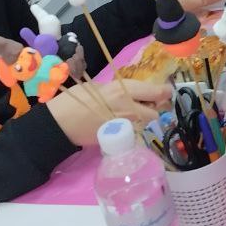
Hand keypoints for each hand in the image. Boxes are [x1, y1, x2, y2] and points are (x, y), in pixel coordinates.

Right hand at [49, 79, 168, 145]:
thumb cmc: (75, 99)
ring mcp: (126, 126)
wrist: (60, 124)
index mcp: (125, 90)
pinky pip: (134, 131)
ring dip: (144, 117)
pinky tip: (122, 123)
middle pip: (156, 111)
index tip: (165, 90)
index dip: (165, 91)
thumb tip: (131, 91)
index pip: (158, 92)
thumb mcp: (98, 86)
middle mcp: (130, 109)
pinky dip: (133, 127)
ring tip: (132, 112)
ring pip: (146, 122)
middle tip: (149, 102)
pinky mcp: (119, 139)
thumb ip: (118, 89)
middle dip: (156, 107)